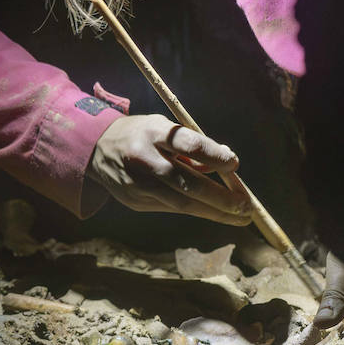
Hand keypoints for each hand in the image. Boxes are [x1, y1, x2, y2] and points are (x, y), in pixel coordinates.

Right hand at [87, 114, 250, 222]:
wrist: (96, 149)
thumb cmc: (142, 134)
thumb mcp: (164, 127)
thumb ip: (193, 146)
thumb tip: (227, 164)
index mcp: (152, 132)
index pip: (186, 143)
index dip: (212, 155)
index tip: (234, 165)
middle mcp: (143, 159)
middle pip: (186, 183)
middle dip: (220, 198)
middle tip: (246, 206)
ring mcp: (136, 184)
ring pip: (181, 203)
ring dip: (214, 212)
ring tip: (240, 217)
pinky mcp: (134, 202)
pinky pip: (170, 208)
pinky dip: (195, 209)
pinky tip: (213, 212)